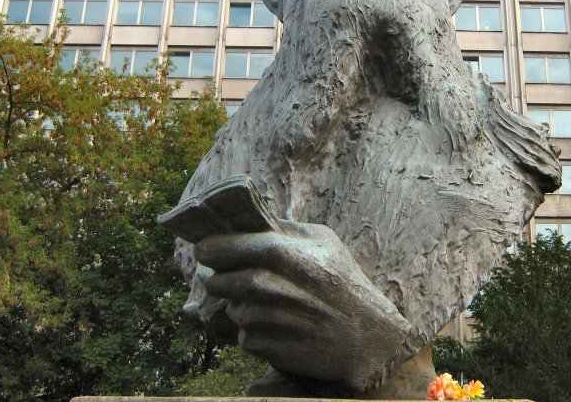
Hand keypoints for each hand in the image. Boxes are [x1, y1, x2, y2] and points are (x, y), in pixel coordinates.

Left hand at [194, 221, 411, 391]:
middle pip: (223, 280)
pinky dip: (252, 331)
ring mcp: (270, 320)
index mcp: (287, 255)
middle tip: (223, 275)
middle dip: (218, 278)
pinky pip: (244, 336)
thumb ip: (290, 229)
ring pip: (233, 309)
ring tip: (267, 304)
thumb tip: (256, 221)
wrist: (368, 337)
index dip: (214, 246)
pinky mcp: (270, 348)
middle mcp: (275, 287)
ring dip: (239, 305)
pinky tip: (277, 326)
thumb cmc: (346, 283)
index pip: (235, 246)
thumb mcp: (326, 242)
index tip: (202, 248)